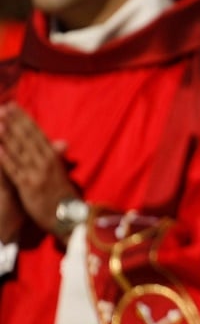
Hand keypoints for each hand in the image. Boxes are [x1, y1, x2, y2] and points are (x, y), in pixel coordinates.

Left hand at [0, 103, 77, 240]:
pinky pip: (15, 171)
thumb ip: (56, 156)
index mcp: (53, 157)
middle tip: (5, 107)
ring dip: (10, 137)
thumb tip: (61, 142)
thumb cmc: (62, 194)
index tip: (14, 106)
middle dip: (15, 122)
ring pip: (21, 151)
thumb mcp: (61, 172)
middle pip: (28, 138)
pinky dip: (7, 159)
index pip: (37, 133)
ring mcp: (37, 173)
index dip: (24, 119)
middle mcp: (46, 162)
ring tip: (0, 123)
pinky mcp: (29, 186)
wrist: (69, 216)